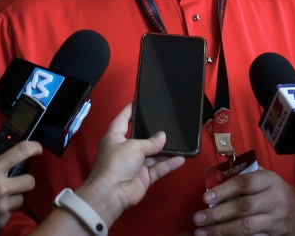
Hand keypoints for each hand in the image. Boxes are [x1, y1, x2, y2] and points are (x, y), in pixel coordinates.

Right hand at [0, 140, 43, 228]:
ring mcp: (0, 206)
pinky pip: (10, 213)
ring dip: (12, 197)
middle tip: (13, 181)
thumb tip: (5, 146)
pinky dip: (4, 211)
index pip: (21, 151)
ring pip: (20, 199)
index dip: (33, 148)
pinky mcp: (0, 220)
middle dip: (23, 181)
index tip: (38, 149)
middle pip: (29, 181)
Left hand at [74, 104, 184, 226]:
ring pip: (153, 154)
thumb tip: (163, 136)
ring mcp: (135, 164)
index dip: (130, 110)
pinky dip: (169, 164)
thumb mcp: (133, 146)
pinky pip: (158, 168)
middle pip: (141, 137)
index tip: (140, 100)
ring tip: (180, 139)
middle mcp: (125, 149)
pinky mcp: (144, 177)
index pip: (123, 119)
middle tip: (168, 119)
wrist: (112, 194)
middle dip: (153, 131)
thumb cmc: (117, 163)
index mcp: (115, 137)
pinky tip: (182, 158)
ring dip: (165, 149)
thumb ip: (150, 142)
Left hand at [192, 168, 294, 235]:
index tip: (206, 197)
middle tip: (198, 218)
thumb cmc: (277, 192)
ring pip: (246, 227)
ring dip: (222, 231)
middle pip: (243, 208)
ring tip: (202, 233)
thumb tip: (216, 180)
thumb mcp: (267, 178)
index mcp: (270, 181)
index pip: (244, 184)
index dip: (224, 190)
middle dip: (218, 214)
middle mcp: (273, 200)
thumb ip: (246, 177)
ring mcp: (274, 221)